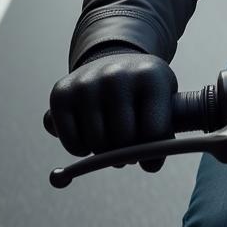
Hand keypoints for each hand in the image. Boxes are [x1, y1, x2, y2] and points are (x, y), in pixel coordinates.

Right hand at [47, 50, 176, 170]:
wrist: (113, 60)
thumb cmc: (143, 90)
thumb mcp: (165, 100)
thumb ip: (164, 134)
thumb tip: (151, 166)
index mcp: (150, 75)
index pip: (154, 132)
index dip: (154, 152)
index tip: (153, 155)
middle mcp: (116, 75)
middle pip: (124, 140)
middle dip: (129, 153)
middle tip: (130, 148)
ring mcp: (86, 83)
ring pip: (97, 145)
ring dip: (106, 153)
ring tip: (113, 138)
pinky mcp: (61, 94)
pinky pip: (72, 144)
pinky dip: (82, 150)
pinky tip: (91, 137)